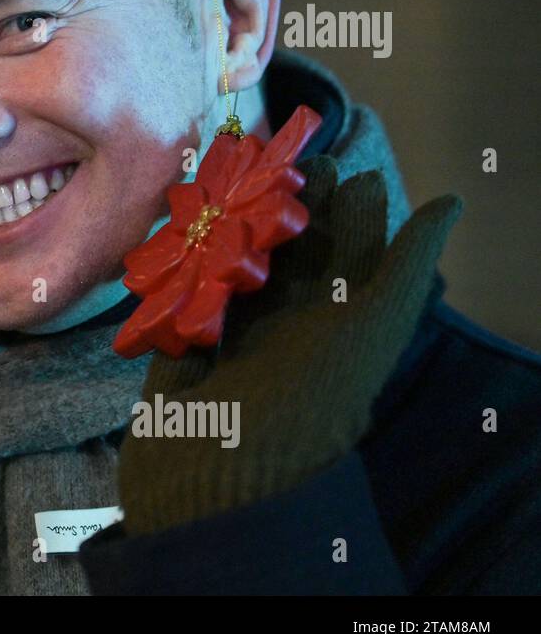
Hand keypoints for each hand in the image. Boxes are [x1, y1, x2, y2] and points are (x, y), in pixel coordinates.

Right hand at [118, 155, 461, 535]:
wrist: (225, 474)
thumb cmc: (310, 400)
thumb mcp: (373, 326)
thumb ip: (405, 264)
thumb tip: (453, 201)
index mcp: (336, 322)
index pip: (344, 250)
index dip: (342, 205)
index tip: (328, 161)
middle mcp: (287, 323)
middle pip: (289, 249)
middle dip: (284, 202)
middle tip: (276, 158)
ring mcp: (231, 331)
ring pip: (235, 260)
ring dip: (232, 220)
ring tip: (229, 176)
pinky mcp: (180, 340)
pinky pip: (183, 289)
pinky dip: (182, 255)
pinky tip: (180, 221)